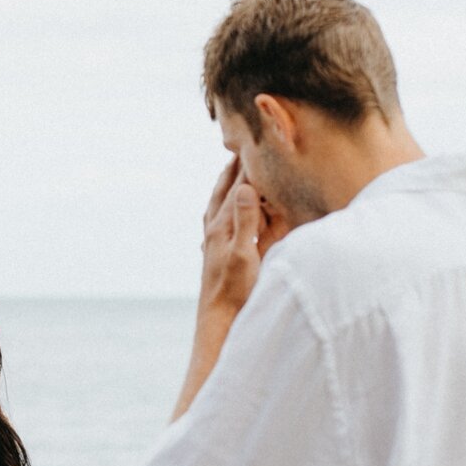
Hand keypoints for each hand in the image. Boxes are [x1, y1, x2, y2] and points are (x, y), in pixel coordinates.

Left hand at [199, 159, 264, 315]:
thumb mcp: (244, 255)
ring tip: (228, 174)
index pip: (237, 189)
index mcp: (222, 227)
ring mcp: (212, 243)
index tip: (252, 146)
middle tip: (237, 151)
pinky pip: (215, 223)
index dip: (246, 168)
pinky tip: (220, 213)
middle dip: (231, 172)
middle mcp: (214, 231)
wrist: (218, 320)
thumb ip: (245, 221)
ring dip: (223, 187)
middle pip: (222, 193)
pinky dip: (219, 210)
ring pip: (217, 206)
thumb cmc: (234, 291)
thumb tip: (245, 188)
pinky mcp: (214, 254)